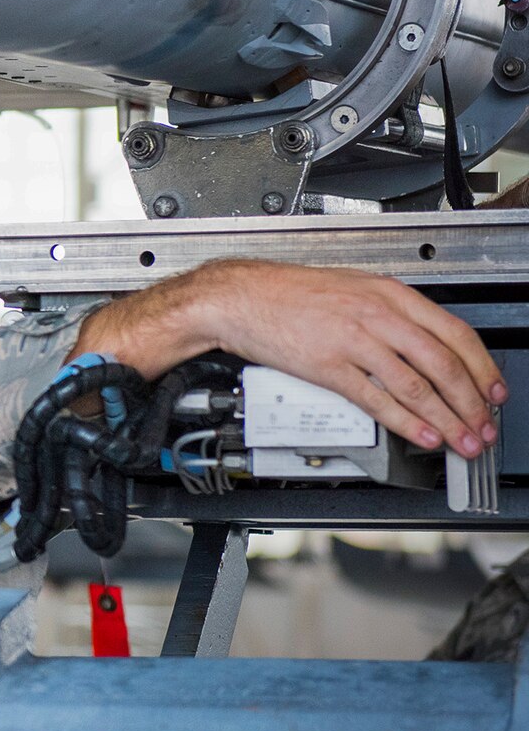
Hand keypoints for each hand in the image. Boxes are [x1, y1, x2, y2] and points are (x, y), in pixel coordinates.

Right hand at [78, 260, 504, 459]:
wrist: (237, 296)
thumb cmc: (286, 293)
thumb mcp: (350, 289)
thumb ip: (390, 314)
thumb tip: (425, 346)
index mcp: (388, 293)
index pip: (455, 333)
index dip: (482, 368)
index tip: (494, 392)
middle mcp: (377, 314)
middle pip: (444, 363)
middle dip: (472, 403)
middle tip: (484, 427)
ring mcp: (353, 340)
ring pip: (418, 385)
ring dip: (447, 419)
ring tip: (462, 441)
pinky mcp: (328, 365)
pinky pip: (378, 398)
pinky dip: (406, 422)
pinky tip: (422, 436)